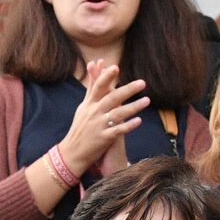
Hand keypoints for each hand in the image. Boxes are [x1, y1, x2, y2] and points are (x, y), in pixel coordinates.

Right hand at [59, 60, 149, 177]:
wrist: (72, 152)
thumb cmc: (80, 127)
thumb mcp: (83, 107)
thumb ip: (91, 88)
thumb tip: (93, 66)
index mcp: (89, 104)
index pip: (98, 87)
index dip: (106, 77)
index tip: (115, 67)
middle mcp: (94, 113)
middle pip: (112, 98)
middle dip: (127, 90)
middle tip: (142, 83)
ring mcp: (98, 126)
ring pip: (118, 114)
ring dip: (133, 107)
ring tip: (147, 100)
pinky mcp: (103, 139)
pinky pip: (118, 131)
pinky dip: (128, 126)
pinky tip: (139, 121)